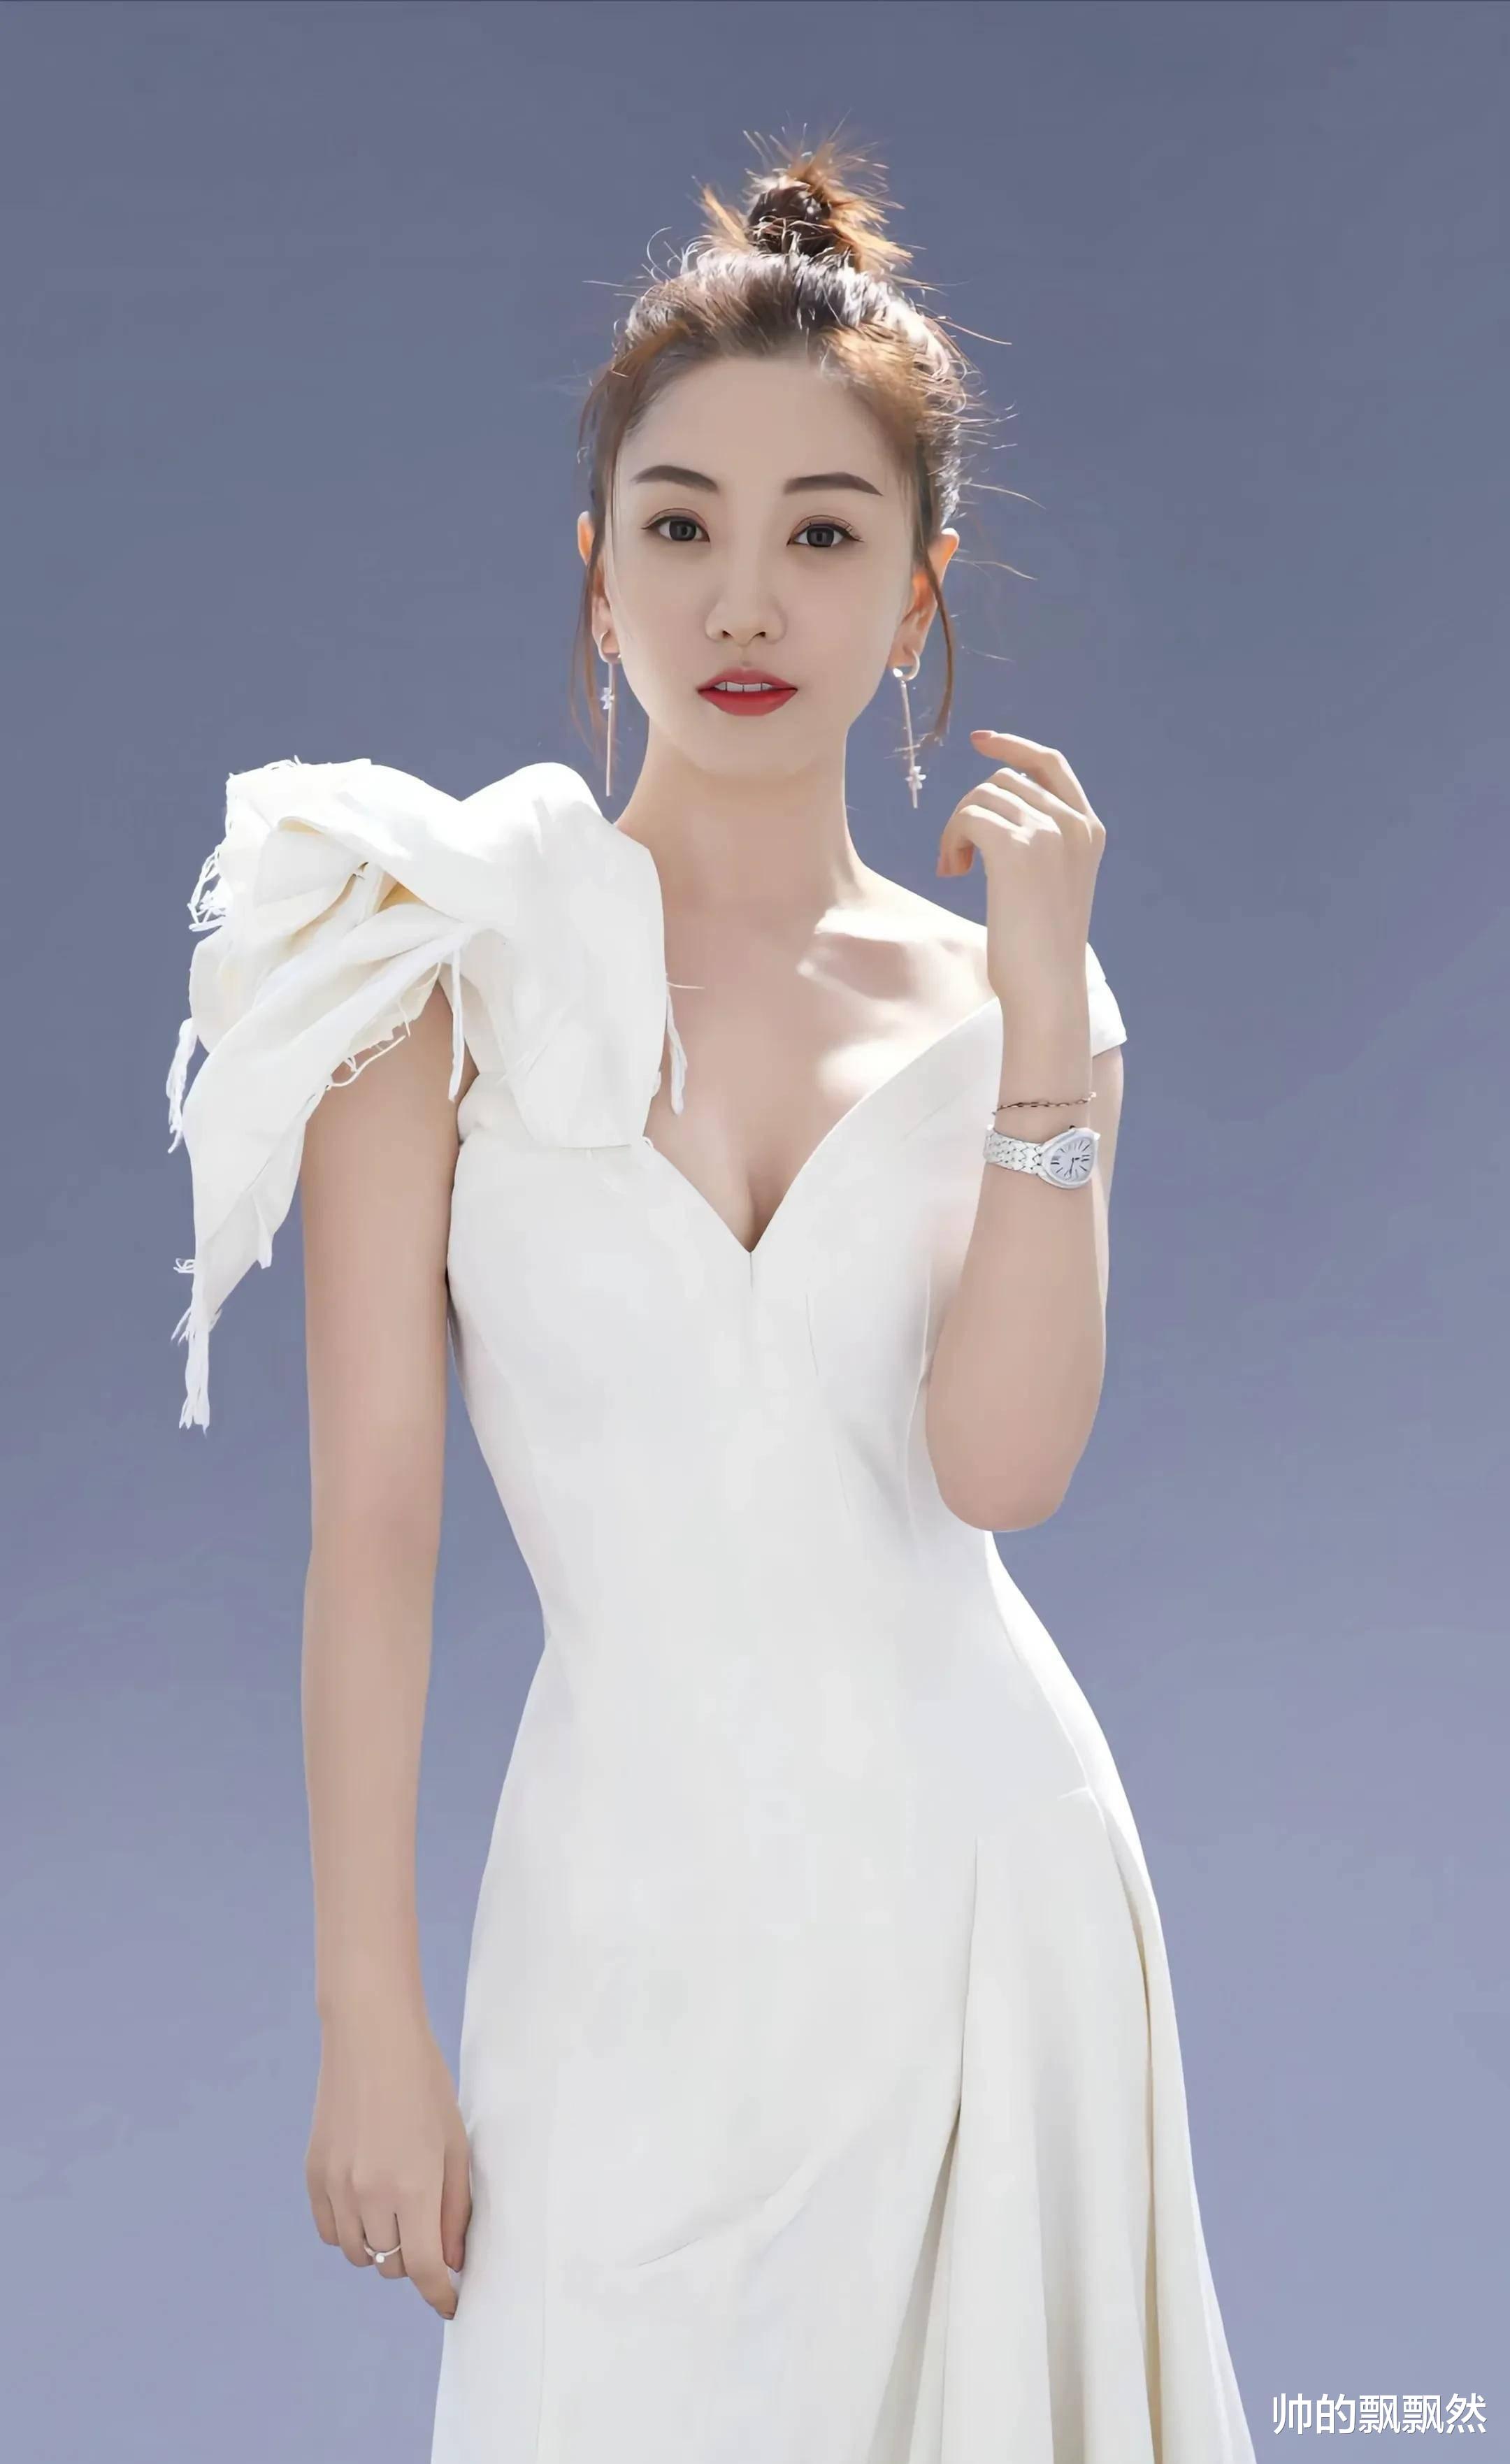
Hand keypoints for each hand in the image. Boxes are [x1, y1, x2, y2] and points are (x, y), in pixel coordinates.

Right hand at [305, 2006, 471, 2319]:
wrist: (370, 2037)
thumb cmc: (423, 2085)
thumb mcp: (455, 2144)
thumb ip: (454, 2208)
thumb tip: (450, 2262)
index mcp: (412, 2185)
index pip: (424, 2268)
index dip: (439, 2295)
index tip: (449, 2305)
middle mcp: (370, 2193)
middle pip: (391, 2264)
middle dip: (414, 2258)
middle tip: (427, 2228)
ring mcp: (336, 2185)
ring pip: (358, 2254)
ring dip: (381, 2246)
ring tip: (396, 2208)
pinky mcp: (313, 2174)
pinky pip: (330, 2231)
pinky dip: (349, 2231)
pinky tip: (365, 2203)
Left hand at [937, 729, 1107, 1011]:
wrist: (1047, 987)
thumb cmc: (1041, 948)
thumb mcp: (1053, 883)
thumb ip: (1041, 840)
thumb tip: (991, 800)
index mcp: (1090, 829)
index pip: (1050, 763)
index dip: (1012, 747)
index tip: (979, 740)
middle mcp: (1074, 824)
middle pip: (1003, 781)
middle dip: (971, 810)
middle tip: (958, 856)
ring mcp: (1049, 833)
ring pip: (981, 797)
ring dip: (957, 829)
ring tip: (954, 869)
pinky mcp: (1017, 848)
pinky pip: (967, 816)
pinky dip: (951, 839)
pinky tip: (952, 871)